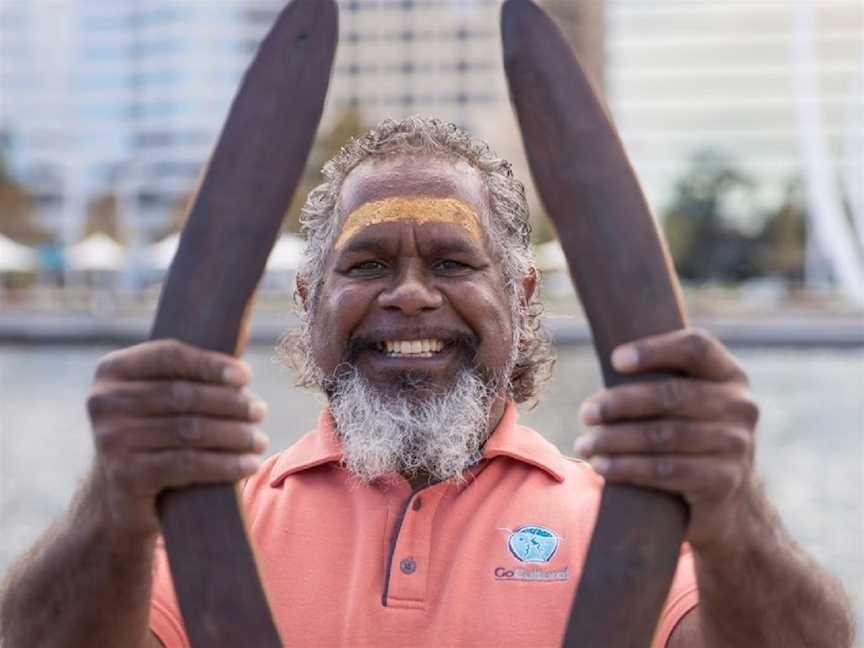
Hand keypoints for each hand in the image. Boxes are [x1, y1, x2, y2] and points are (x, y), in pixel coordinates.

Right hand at [85, 339, 267, 537]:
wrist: (117, 502)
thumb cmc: (153, 440)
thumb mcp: (160, 403)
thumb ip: (190, 378)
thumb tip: (242, 368)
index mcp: (112, 371)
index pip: (169, 356)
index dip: (211, 363)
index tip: (246, 376)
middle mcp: (105, 402)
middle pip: (184, 395)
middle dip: (231, 403)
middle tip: (259, 411)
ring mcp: (111, 440)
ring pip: (190, 430)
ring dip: (235, 434)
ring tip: (259, 440)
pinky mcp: (125, 475)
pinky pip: (188, 464)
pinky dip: (225, 464)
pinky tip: (249, 464)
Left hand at [574, 328, 759, 549]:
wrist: (724, 505)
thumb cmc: (686, 439)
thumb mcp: (684, 404)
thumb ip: (659, 379)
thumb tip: (608, 360)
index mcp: (729, 375)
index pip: (696, 347)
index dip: (654, 349)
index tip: (614, 360)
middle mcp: (740, 406)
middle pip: (672, 394)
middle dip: (621, 403)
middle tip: (587, 413)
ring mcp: (736, 444)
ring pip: (663, 435)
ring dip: (615, 439)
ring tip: (585, 444)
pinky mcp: (724, 481)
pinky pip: (666, 470)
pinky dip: (627, 467)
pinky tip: (602, 466)